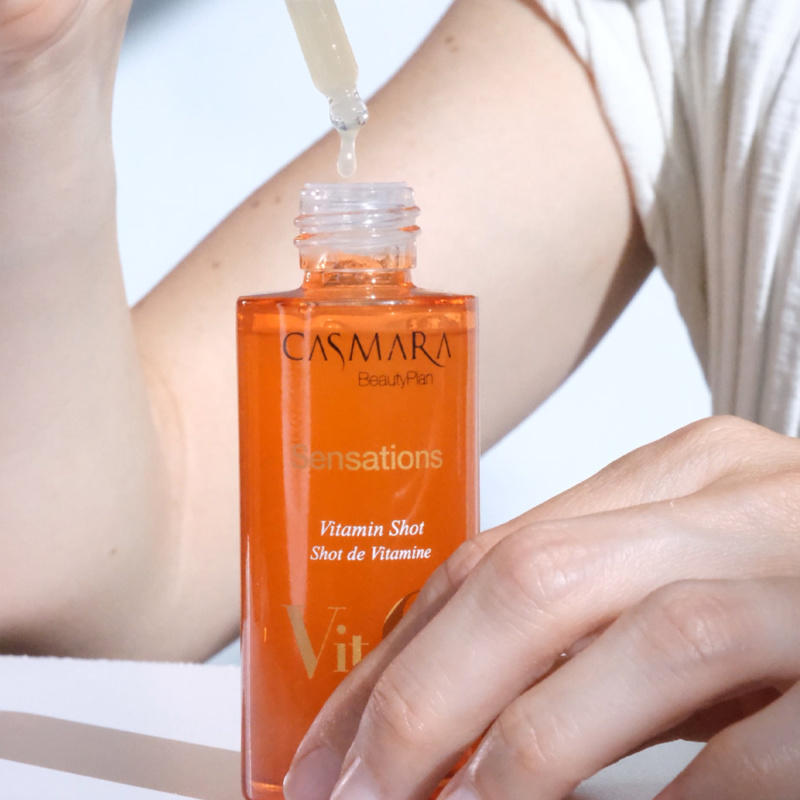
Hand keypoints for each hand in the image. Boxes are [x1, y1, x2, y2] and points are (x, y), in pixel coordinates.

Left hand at [283, 416, 799, 799]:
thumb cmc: (787, 616)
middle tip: (348, 793)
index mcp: (679, 472)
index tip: (332, 740)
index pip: (497, 551)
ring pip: (642, 640)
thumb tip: (427, 703)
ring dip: (520, 754)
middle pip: (538, 579)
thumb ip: (574, 618)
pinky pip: (760, 740)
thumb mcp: (670, 587)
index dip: (400, 652)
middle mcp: (743, 499)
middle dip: (422, 697)